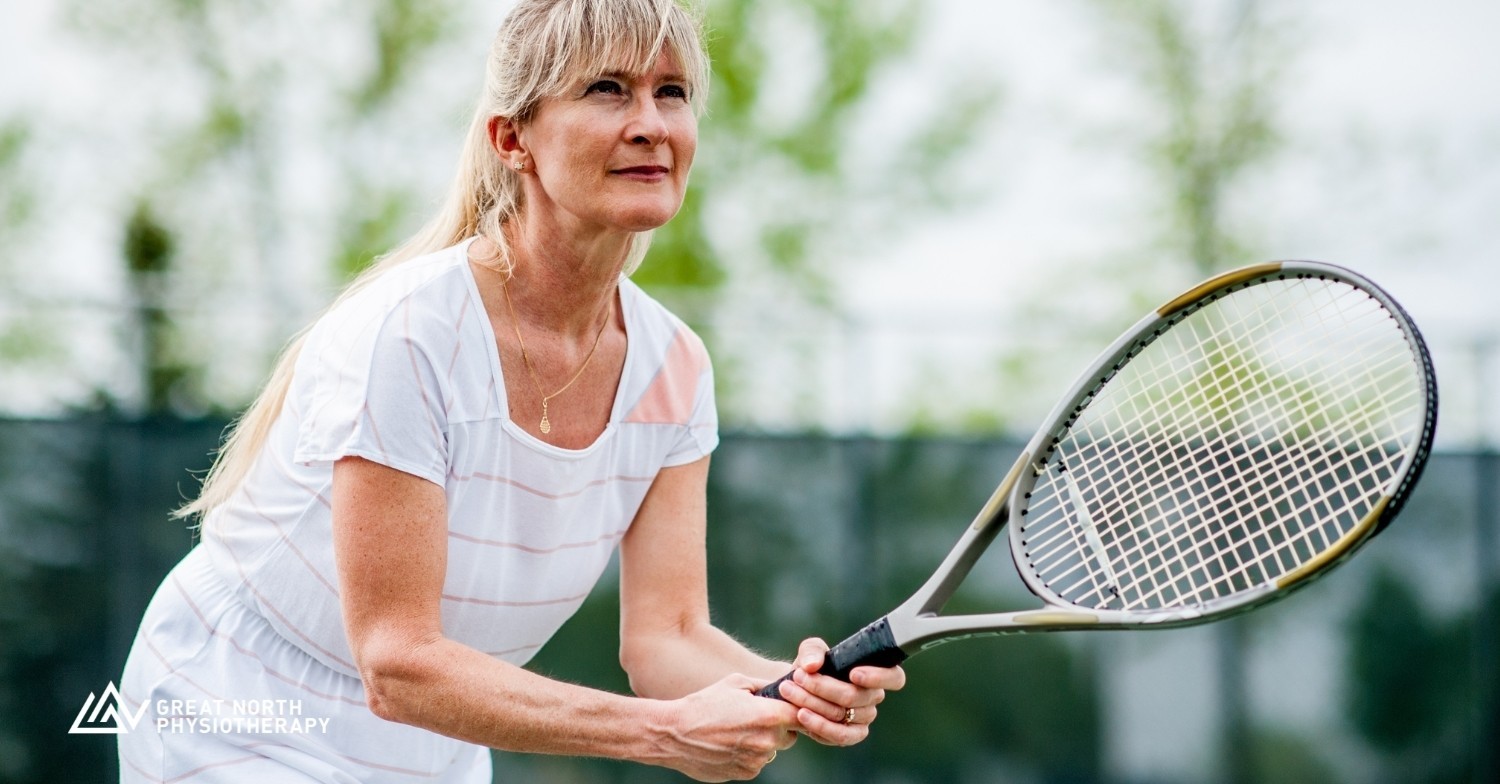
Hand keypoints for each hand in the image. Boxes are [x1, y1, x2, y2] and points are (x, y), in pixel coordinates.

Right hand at [656, 674, 799, 781]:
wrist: (674, 734)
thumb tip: (783, 687)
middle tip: (757, 718)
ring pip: (772, 750)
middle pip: (790, 735)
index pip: (800, 714)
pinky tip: (729, 743)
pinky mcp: (746, 773)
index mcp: (768, 716)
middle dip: (779, 726)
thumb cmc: (704, 704)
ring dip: (762, 741)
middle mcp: (767, 741)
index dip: (796, 709)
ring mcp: (757, 760)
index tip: (787, 706)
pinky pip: (756, 762)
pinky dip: (748, 754)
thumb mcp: (735, 683)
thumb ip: (764, 686)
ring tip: (736, 730)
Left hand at [774, 637, 905, 745]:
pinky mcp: (850, 736)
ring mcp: (863, 719)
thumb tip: (813, 665)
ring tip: (790, 692)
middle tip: (798, 676)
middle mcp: (872, 698)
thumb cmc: (811, 668)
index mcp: (873, 674)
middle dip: (823, 686)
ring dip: (813, 703)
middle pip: (855, 696)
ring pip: (842, 714)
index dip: (879, 677)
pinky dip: (818, 725)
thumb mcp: (810, 652)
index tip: (853, 673)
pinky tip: (801, 714)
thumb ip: (812, 651)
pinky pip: (839, 735)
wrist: (796, 690)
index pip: (894, 678)